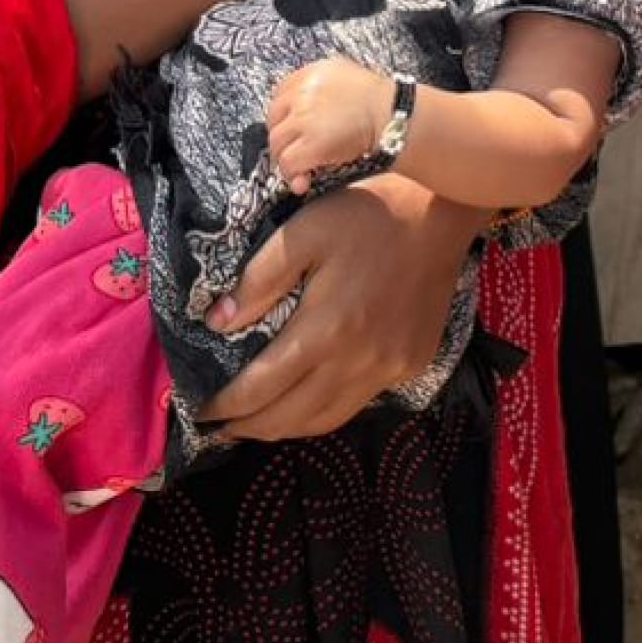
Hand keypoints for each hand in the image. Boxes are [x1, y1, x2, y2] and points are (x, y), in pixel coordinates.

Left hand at [200, 178, 476, 441]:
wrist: (440, 213)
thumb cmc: (365, 216)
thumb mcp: (302, 233)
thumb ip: (258, 281)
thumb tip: (218, 324)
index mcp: (324, 330)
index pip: (261, 389)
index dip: (226, 407)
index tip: (201, 411)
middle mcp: (357, 362)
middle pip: (291, 418)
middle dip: (249, 429)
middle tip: (220, 428)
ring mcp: (389, 369)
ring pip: (326, 420)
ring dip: (286, 429)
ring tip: (258, 424)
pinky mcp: (410, 365)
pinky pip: (358, 402)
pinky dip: (324, 410)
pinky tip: (309, 396)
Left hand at [269, 58, 396, 192]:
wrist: (395, 116)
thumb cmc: (380, 101)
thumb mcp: (345, 77)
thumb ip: (321, 87)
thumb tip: (305, 111)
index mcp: (311, 73)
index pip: (280, 96)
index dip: (283, 119)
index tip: (291, 132)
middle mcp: (303, 92)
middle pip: (275, 121)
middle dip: (283, 141)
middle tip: (296, 154)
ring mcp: (304, 117)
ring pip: (277, 144)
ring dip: (287, 160)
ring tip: (301, 171)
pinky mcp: (310, 142)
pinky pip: (288, 163)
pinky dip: (292, 176)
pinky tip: (302, 182)